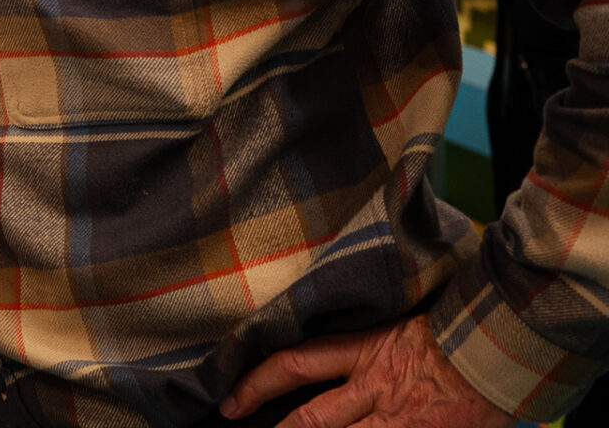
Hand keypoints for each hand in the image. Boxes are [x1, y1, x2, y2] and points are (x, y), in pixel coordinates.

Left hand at [220, 315, 510, 426]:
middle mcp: (373, 386)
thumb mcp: (399, 320)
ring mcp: (397, 417)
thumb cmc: (455, 327)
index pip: (296, 363)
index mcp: (365, 350)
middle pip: (310, 416)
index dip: (258, 381)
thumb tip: (328, 343)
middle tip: (238, 424)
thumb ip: (363, 334)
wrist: (505, 347)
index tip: (231, 399)